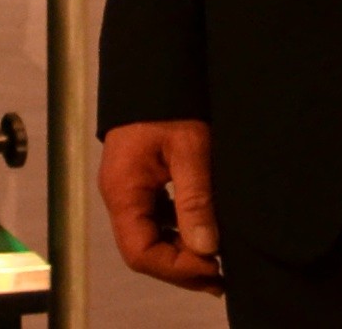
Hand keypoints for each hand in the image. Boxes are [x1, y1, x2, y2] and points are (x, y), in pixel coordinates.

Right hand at [102, 119, 223, 292]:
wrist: (155, 67)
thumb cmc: (170, 104)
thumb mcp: (190, 149)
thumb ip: (195, 199)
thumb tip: (205, 249)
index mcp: (123, 190)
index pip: (140, 252)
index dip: (176, 269)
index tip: (214, 267)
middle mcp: (119, 196)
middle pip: (143, 251)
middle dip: (181, 268)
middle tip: (222, 273)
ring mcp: (127, 190)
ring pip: (149, 239)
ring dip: (181, 254)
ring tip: (217, 259)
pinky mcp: (140, 183)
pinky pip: (154, 221)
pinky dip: (178, 234)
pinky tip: (202, 232)